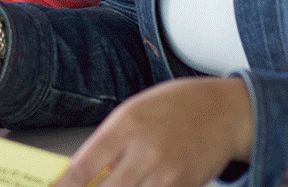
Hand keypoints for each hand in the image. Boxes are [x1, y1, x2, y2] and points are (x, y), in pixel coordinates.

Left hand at [55, 77, 253, 186]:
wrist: (222, 111)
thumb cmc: (172, 107)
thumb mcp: (133, 113)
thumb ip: (111, 144)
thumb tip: (90, 175)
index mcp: (125, 125)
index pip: (85, 164)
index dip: (65, 185)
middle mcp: (144, 151)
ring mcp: (167, 174)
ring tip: (111, 185)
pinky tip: (139, 185)